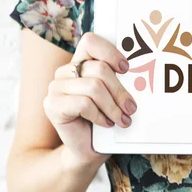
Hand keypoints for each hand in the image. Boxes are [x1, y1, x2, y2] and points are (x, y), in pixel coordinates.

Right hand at [43, 32, 136, 169]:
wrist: (88, 150)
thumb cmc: (105, 120)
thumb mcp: (114, 96)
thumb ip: (119, 80)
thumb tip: (140, 73)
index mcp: (80, 63)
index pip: (90, 41)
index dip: (110, 52)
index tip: (126, 68)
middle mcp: (65, 72)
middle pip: (99, 69)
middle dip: (120, 91)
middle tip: (131, 108)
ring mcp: (56, 87)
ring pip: (93, 87)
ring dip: (112, 107)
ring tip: (122, 119)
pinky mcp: (51, 105)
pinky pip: (83, 103)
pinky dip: (99, 115)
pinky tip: (104, 123)